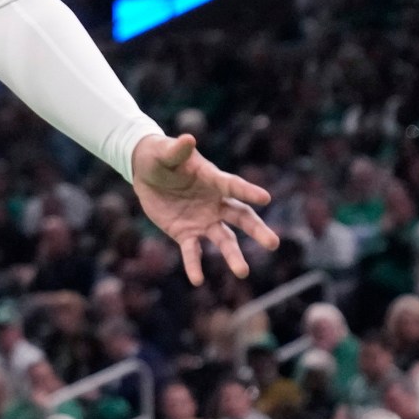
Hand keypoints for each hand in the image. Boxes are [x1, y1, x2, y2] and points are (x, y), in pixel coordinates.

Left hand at [130, 133, 279, 285]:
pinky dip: (194, 265)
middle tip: (273, 243)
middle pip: (241, 217)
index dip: (248, 191)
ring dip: (233, 255)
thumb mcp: (164, 152)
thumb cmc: (160, 156)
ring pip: (224, 239)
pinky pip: (192, 252)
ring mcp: (203, 220)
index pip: (234, 186)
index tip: (266, 198)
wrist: (145, 171)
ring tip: (242, 272)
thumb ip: (177, 150)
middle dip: (257, 230)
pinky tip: (198, 280)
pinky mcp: (186, 233)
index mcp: (214, 179)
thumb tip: (187, 138)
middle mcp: (215, 202)